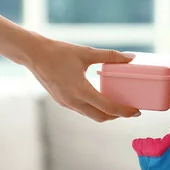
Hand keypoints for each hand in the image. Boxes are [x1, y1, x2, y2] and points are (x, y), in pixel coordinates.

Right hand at [24, 35, 140, 121]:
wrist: (33, 54)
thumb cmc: (59, 52)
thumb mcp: (87, 52)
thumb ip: (110, 56)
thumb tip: (131, 57)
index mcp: (81, 91)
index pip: (108, 108)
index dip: (124, 112)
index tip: (136, 112)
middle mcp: (73, 102)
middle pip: (101, 117)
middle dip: (117, 116)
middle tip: (130, 110)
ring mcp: (66, 103)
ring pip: (91, 115)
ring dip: (105, 113)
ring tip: (118, 104)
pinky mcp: (62, 101)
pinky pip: (82, 110)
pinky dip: (94, 109)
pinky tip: (100, 99)